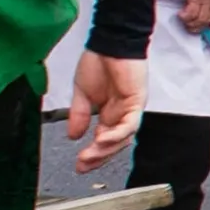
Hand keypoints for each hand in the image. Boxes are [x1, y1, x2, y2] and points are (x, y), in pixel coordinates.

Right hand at [67, 52, 146, 167]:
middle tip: (83, 166)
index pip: (103, 141)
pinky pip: (130, 124)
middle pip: (114, 144)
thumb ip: (79, 115)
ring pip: (123, 138)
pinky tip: (102, 140)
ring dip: (106, 149)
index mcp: (109, 114)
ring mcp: (131, 109)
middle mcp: (121, 115)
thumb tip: (72, 136)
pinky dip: (116, 134)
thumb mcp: (82, 93)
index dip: (92, 155)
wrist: (108, 43)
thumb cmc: (98, 63)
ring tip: (89, 156)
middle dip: (98, 157)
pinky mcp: (137, 102)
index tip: (78, 166)